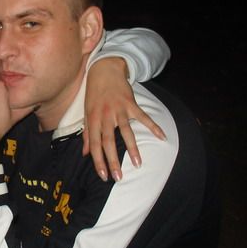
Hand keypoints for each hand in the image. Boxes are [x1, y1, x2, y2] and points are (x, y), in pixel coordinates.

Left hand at [83, 58, 165, 180]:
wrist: (104, 70)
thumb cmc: (94, 95)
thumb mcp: (87, 113)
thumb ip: (87, 134)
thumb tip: (85, 154)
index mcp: (93, 119)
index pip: (95, 145)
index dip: (98, 161)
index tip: (103, 176)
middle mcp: (105, 116)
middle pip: (109, 141)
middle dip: (113, 161)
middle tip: (119, 177)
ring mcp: (119, 109)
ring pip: (126, 132)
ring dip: (132, 149)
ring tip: (138, 164)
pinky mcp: (131, 104)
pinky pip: (143, 117)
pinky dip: (153, 126)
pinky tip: (162, 136)